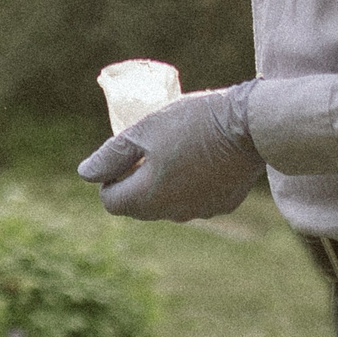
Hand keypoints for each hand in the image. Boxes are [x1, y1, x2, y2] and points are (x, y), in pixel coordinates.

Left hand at [77, 83, 263, 221]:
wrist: (252, 126)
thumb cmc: (192, 123)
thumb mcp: (144, 131)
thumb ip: (111, 155)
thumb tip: (85, 174)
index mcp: (149, 198)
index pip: (111, 202)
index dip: (109, 177)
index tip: (122, 154)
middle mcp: (174, 213)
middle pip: (138, 206)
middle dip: (134, 181)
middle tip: (146, 149)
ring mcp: (202, 212)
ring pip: (167, 204)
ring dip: (162, 184)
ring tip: (173, 150)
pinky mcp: (224, 204)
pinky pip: (195, 199)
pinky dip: (190, 184)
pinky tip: (200, 157)